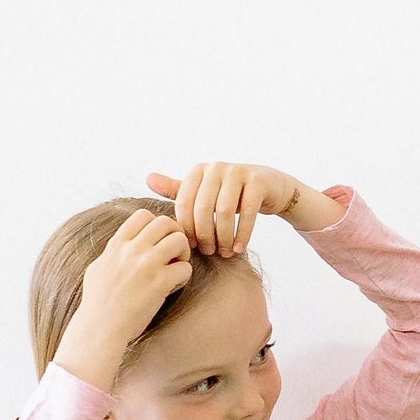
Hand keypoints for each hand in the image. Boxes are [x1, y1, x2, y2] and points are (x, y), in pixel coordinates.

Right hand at [65, 208, 193, 382]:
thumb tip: (121, 246)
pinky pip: (185, 268)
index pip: (143, 215)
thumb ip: (113, 253)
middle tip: (174, 252)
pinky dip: (184, 276)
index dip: (156, 224)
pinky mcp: (159, 283)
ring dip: (183, 253)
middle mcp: (132, 250)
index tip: (157, 241)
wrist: (100, 327)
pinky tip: (173, 286)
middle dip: (175, 234)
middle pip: (165, 222)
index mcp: (117, 245)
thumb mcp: (98, 268)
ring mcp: (146, 265)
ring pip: (179, 240)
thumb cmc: (98, 302)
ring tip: (175, 268)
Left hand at [144, 162, 302, 256]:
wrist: (271, 187)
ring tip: (225, 252)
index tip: (193, 247)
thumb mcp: (204, 192)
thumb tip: (147, 179)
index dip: (187, 228)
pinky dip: (243, 234)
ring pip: (224, 211)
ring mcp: (238, 172)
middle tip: (209, 252)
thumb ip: (177, 189)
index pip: (184, 204)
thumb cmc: (232, 194)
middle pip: (203, 208)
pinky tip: (240, 248)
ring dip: (224, 237)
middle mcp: (216, 167)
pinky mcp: (258, 181)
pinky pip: (247, 212)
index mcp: (198, 171)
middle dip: (205, 235)